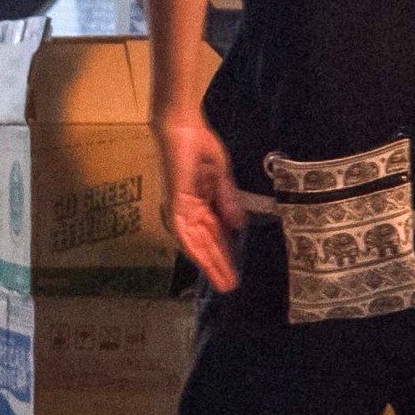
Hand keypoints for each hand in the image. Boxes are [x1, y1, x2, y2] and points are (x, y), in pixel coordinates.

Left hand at [154, 106, 253, 291]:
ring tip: (223, 281)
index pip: (215, 236)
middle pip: (205, 245)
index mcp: (200, 205)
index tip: (236, 271)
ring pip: (195, 244)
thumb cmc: (200, 147)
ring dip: (209, 263)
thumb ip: (228, 202)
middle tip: (231, 286)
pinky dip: (194, 248)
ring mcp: (180, 209)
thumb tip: (239, 226)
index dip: (225, 254)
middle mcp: (188, 212)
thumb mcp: (222, 178)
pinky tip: (203, 262)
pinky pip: (184, 231)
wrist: (183, 128)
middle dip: (218, 265)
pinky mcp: (175, 203)